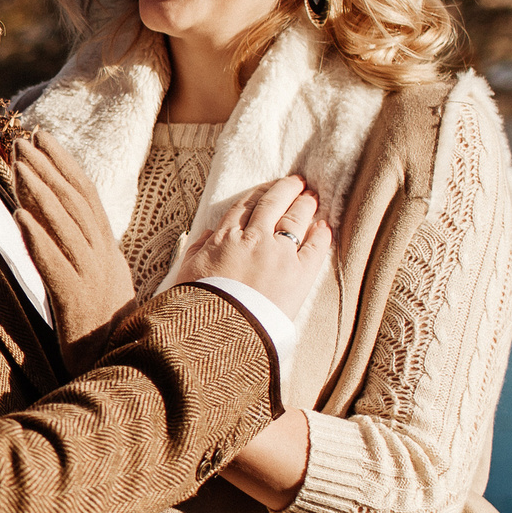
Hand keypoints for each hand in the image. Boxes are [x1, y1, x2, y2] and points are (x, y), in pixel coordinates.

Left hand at [13, 132, 134, 371]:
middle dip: (48, 167)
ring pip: (66, 227)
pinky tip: (18, 218)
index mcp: (109, 254)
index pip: (88, 198)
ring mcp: (93, 281)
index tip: (43, 137)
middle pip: (76, 204)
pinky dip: (37, 240)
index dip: (65, 165)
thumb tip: (61, 228)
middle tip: (23, 139)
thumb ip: (84, 257)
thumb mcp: (100, 288)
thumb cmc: (108, 338)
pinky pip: (56, 267)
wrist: (127, 381)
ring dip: (39, 192)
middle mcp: (104, 261)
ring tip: (17, 164)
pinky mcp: (78, 306)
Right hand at [180, 174, 331, 324]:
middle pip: (272, 205)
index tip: (266, 189)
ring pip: (294, 219)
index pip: (244, 207)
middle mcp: (253, 239)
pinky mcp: (298, 274)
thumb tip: (207, 235)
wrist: (217, 331)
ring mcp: (278, 254)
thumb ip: (197, 249)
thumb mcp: (187, 271)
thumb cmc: (197, 305)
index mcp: (224, 238)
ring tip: (312, 195)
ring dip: (304, 204)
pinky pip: (314, 247)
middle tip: (296, 181)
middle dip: (285, 190)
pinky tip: (324, 226)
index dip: (258, 195)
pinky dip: (320, 234)